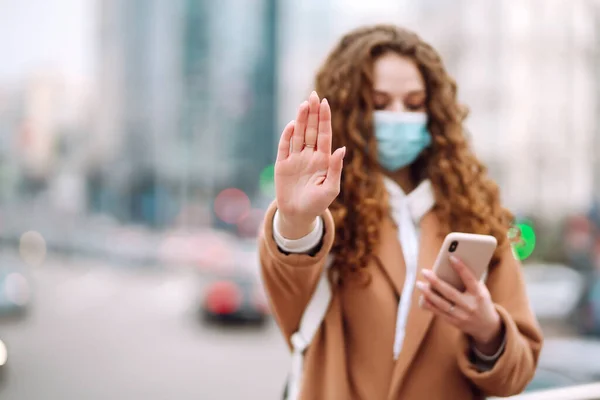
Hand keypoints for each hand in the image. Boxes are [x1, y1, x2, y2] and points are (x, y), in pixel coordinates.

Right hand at [275, 91, 345, 238]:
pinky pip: (284, 146)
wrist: (298, 216)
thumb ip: (336, 168)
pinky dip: (287, 135)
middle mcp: (309, 155)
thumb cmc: (317, 204)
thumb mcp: (331, 189)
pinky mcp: (282, 164)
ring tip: (304, 104)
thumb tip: (342, 149)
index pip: (324, 135)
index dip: (325, 119)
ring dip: (301, 119)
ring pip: (298, 134)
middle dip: (313, 113)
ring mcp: (295, 159)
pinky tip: (292, 124)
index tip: (325, 103)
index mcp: (323, 160)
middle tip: (314, 95)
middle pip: (311, 130)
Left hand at [416, 255, 503, 353]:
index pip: (469, 279)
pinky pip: (439, 312)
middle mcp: (470, 306)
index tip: (451, 257)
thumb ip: (470, 280)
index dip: (461, 268)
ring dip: (428, 293)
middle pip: (450, 292)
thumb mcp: (482, 291)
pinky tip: (422, 297)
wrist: (487, 326)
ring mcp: (461, 315)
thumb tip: (450, 266)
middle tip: (424, 272)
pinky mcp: (454, 322)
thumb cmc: (480, 301)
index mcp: (479, 295)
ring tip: (419, 284)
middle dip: (436, 282)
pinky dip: (429, 304)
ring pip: (441, 304)